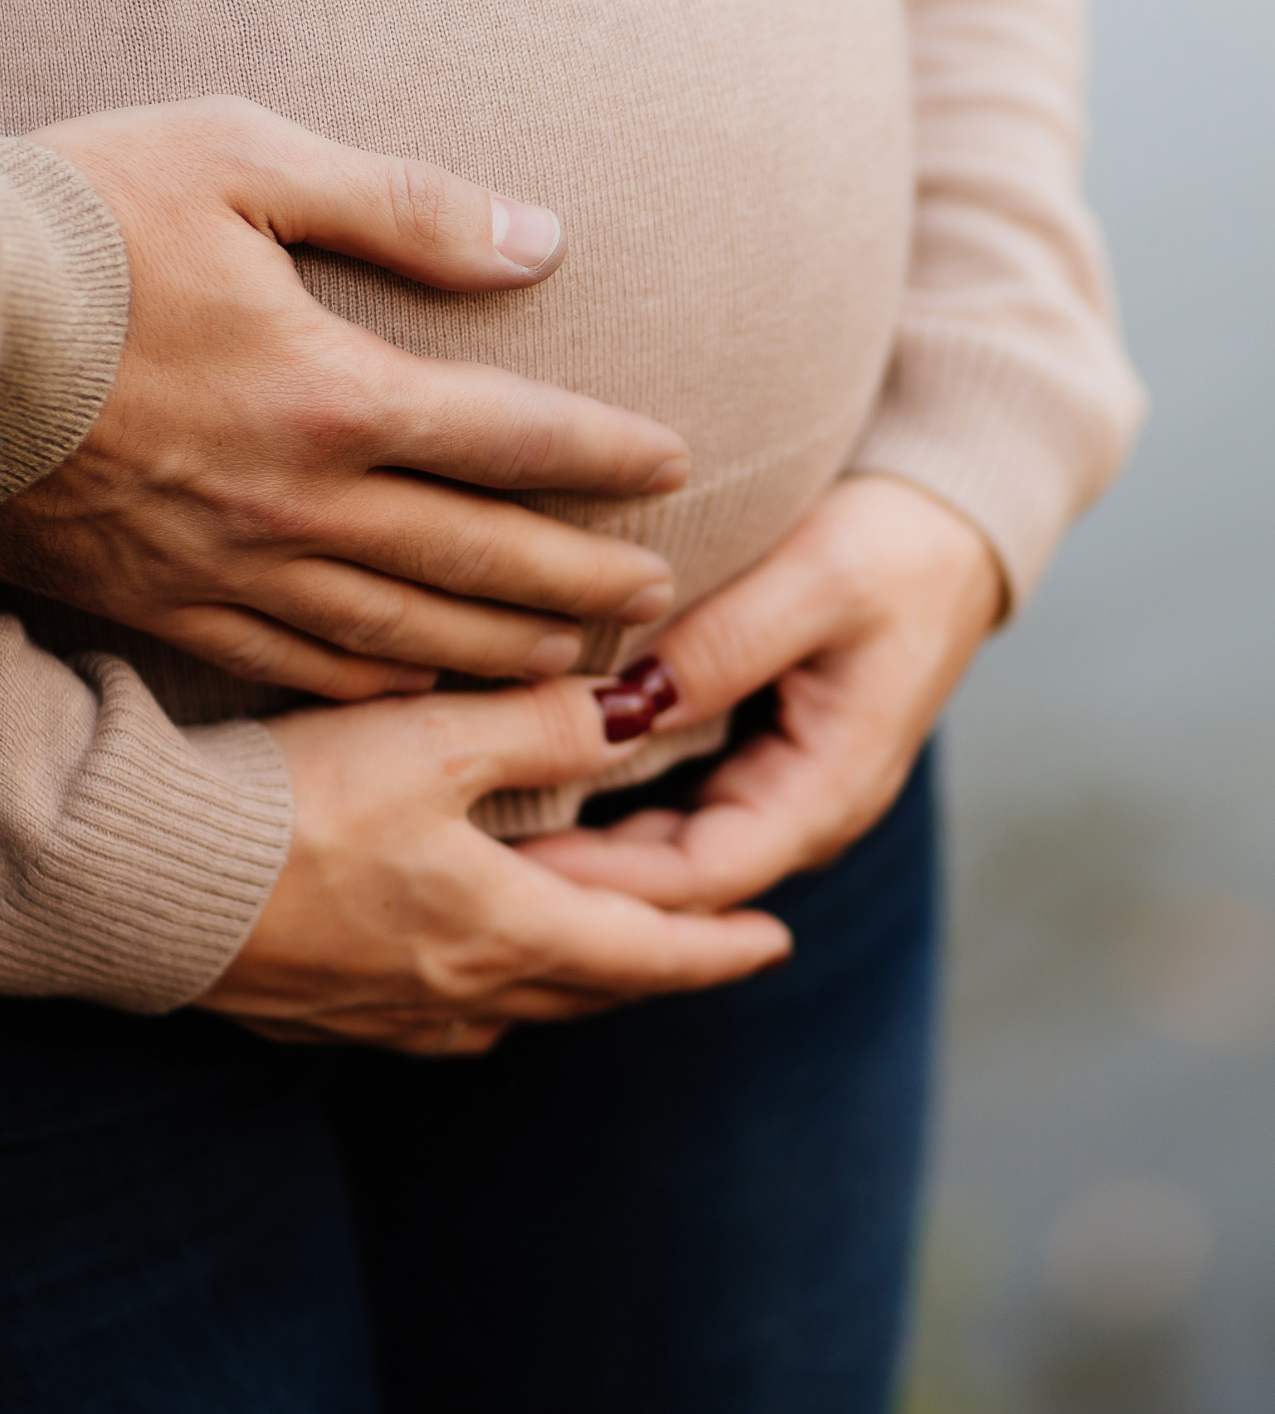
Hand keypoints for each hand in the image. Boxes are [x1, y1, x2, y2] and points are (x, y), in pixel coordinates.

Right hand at [0, 97, 688, 699]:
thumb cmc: (74, 224)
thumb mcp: (241, 158)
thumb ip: (401, 205)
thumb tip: (539, 240)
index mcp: (331, 390)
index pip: (513, 435)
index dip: (606, 454)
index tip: (676, 467)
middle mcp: (296, 500)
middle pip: (478, 556)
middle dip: (581, 577)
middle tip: (658, 600)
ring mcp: (225, 567)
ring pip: (400, 633)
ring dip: (501, 650)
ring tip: (575, 666)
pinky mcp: (156, 603)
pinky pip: (293, 669)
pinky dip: (376, 690)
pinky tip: (419, 697)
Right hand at [196, 675, 792, 1053]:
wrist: (140, 875)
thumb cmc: (287, 801)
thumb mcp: (433, 740)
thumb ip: (544, 725)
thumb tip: (638, 715)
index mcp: (501, 927)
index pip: (644, 955)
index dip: (716, 946)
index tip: (773, 940)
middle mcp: (454, 990)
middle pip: (584, 992)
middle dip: (651, 969)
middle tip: (701, 946)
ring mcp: (380, 1013)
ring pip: (509, 1010)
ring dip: (566, 984)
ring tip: (591, 955)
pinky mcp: (314, 1012)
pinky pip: (431, 1020)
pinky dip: (479, 994)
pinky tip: (459, 973)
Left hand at [518, 475, 1002, 910]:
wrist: (947, 527)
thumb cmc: (893, 548)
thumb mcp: (817, 579)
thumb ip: (727, 647)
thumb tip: (630, 709)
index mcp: (828, 787)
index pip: (703, 876)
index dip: (607, 883)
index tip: (510, 864)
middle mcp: (798, 810)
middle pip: (673, 885)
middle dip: (579, 885)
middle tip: (465, 865)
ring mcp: (771, 789)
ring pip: (664, 854)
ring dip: (585, 856)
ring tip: (479, 843)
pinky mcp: (746, 758)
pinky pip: (666, 810)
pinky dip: (603, 811)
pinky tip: (528, 791)